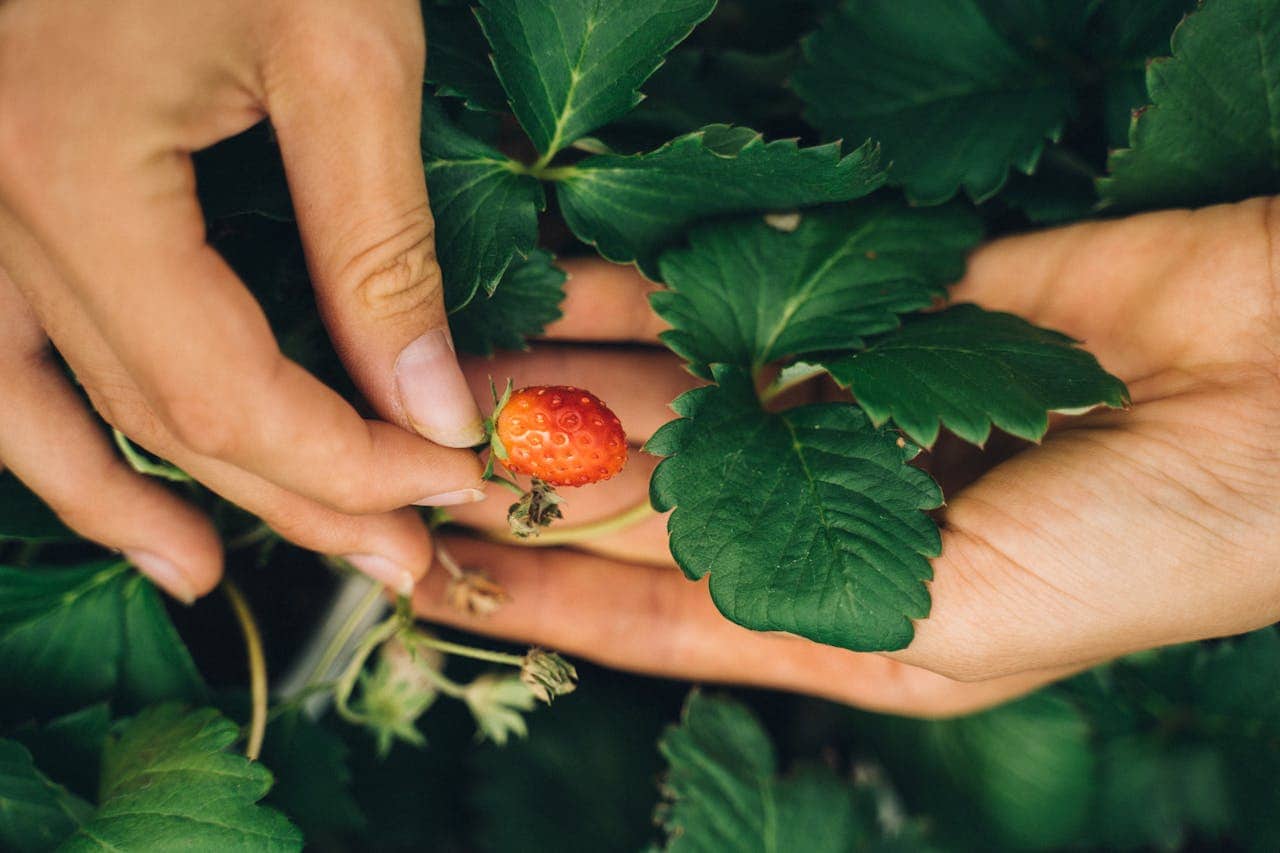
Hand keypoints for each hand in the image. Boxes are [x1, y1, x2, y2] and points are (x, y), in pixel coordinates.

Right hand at [0, 0, 488, 600]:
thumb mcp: (340, 46)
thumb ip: (378, 243)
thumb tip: (427, 405)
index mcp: (67, 175)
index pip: (224, 394)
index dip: (348, 462)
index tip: (451, 482)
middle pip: (158, 412)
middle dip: (296, 493)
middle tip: (400, 557)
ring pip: (55, 405)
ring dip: (153, 497)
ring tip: (226, 575)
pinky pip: (2, 351)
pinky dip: (54, 437)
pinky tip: (121, 491)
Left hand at [412, 197, 1279, 716]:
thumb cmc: (1144, 551)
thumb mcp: (950, 626)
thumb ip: (798, 601)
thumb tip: (649, 571)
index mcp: (848, 611)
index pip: (658, 611)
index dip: (546, 595)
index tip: (435, 580)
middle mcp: (833, 506)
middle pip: (651, 493)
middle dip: (538, 479)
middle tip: (414, 458)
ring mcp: (850, 400)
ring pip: (676, 391)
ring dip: (569, 382)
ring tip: (453, 371)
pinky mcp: (876, 306)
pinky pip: (736, 296)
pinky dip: (650, 292)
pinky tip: (557, 287)